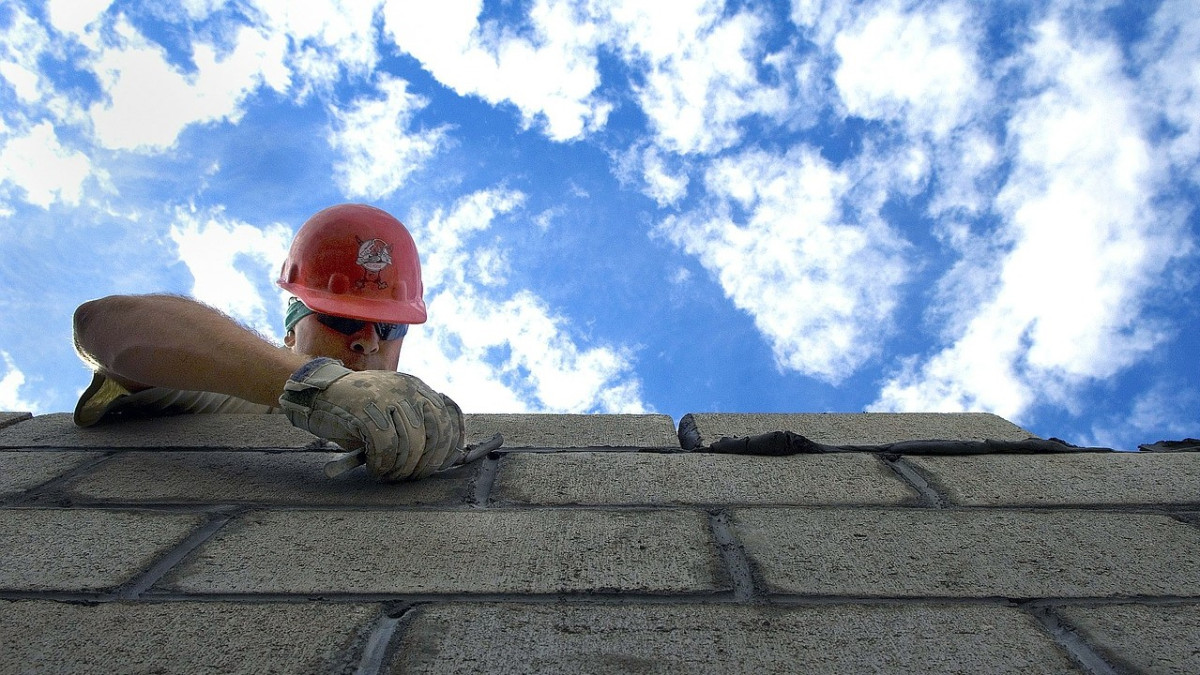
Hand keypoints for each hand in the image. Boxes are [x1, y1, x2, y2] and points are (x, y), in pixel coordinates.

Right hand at [278, 358, 464, 480]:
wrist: (318, 394)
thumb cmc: (357, 412)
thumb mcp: (392, 412)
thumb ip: (416, 426)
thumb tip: (442, 459)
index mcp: (418, 388)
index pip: (450, 417)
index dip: (450, 446)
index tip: (442, 466)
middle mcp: (408, 389)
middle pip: (436, 432)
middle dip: (427, 463)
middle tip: (410, 477)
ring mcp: (388, 397)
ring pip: (413, 442)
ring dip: (402, 468)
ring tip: (389, 475)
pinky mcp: (367, 408)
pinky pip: (386, 445)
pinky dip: (383, 464)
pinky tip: (375, 468)